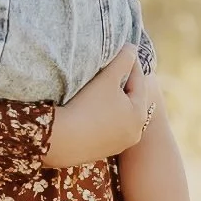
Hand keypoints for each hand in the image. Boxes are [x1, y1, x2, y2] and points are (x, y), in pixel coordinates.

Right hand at [43, 48, 152, 165]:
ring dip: (112, 101)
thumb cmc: (87, 106)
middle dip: (123, 83)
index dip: (131, 63)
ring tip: (100, 86)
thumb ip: (122, 60)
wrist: (60, 140)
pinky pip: (106, 127)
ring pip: (119, 115)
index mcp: (139, 114)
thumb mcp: (107, 78)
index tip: (125, 49)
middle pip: (130, 100)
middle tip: (113, 66)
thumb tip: (132, 48)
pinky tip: (90, 108)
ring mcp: (118, 145)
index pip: (139, 82)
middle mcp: (134, 133)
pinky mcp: (101, 152)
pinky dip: (102, 116)